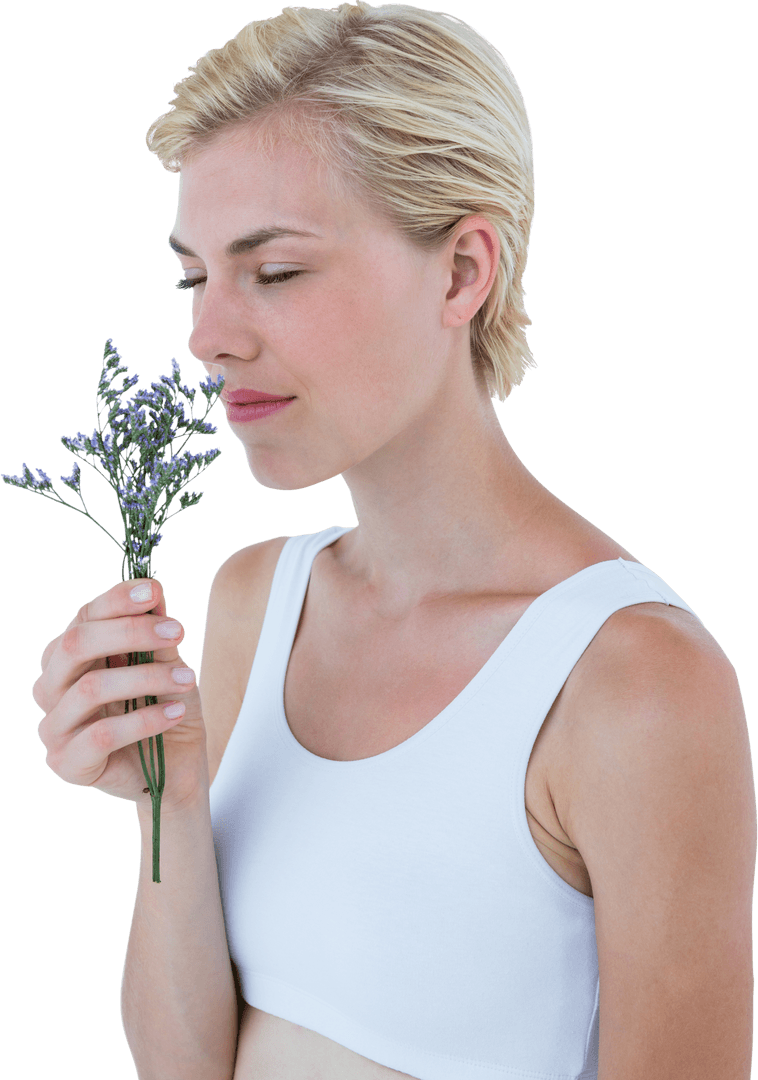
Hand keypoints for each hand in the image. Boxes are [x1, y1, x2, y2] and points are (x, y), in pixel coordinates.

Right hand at [34, 579, 208, 812]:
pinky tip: (176, 712)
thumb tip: (153, 590)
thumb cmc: (164, 707)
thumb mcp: (166, 664)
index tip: (155, 591)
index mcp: (69, 657)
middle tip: (177, 631)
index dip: (117, 600)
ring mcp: (54, 727)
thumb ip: (154, 633)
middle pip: (75, 645)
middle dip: (129, 632)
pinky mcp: (67, 763)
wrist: (176, 767)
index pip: (83, 617)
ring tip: (187, 678)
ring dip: (147, 677)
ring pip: (90, 688)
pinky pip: (102, 734)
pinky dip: (146, 719)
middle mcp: (52, 687)